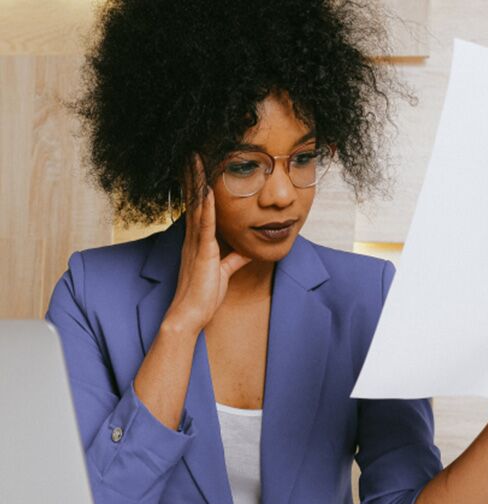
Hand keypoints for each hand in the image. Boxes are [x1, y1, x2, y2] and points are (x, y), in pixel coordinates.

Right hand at [163, 153, 252, 331]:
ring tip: (196, 158)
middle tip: (192, 152)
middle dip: (193, 175)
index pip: (199, 207)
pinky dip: (206, 206)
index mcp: (198, 241)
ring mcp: (196, 243)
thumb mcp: (223, 272)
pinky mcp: (203, 252)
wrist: (190, 314)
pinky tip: (207, 188)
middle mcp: (193, 237)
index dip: (198, 186)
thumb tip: (245, 250)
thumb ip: (233, 259)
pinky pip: (205, 225)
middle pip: (194, 200)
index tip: (199, 166)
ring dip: (197, 181)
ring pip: (197, 206)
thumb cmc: (203, 296)